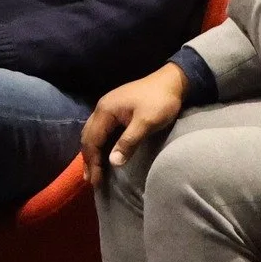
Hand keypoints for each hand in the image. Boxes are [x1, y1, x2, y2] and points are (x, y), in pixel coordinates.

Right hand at [80, 63, 186, 185]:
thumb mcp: (146, 123)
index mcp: (105, 110)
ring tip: (93, 170)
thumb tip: (112, 163)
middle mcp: (101, 108)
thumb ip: (128, 142)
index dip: (93, 162)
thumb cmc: (160, 101)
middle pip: (88, 136)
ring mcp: (107, 107)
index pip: (92, 140)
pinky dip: (99, 143)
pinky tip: (103, 152)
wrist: (172, 80)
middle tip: (91, 179)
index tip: (96, 181)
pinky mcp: (115, 109)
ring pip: (92, 133)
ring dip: (92, 152)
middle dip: (88, 158)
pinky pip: (101, 129)